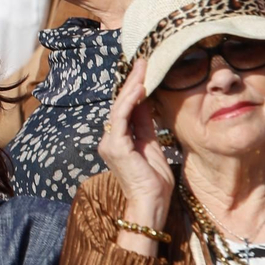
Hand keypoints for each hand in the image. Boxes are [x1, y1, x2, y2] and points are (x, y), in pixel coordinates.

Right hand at [98, 63, 173, 231]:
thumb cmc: (154, 181)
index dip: (135, 89)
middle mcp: (110, 139)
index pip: (126, 109)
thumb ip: (146, 125)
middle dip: (133, 81)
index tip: (145, 70)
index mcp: (118, 140)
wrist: (151, 203)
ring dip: (132, 86)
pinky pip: (121, 118)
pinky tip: (140, 88)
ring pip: (120, 107)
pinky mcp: (115, 146)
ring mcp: (109, 143)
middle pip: (121, 104)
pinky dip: (130, 101)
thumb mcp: (152, 145)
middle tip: (143, 61)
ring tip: (143, 68)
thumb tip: (146, 101)